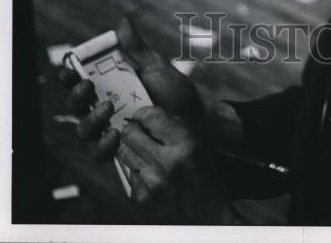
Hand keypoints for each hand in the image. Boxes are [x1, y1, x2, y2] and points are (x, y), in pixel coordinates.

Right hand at [59, 17, 204, 160]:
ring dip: (89, 119)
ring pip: (83, 130)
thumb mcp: (156, 66)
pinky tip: (114, 134)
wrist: (196, 120)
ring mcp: (110, 130)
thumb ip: (136, 48)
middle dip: (75, 96)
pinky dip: (102, 145)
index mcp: (108, 86)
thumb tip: (122, 22)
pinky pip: (100, 153)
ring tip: (108, 107)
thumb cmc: (175, 91)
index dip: (68, 76)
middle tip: (88, 86)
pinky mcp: (120, 151)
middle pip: (75, 106)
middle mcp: (104, 108)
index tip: (70, 70)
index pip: (79, 81)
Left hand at [119, 106, 234, 222]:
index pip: (149, 116)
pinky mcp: (142, 199)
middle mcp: (167, 162)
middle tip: (140, 134)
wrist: (207, 216)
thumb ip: (176, 126)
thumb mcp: (199, 144)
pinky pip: (128, 174)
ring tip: (145, 155)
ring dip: (132, 150)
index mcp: (185, 144)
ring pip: (124, 152)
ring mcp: (152, 182)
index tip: (144, 117)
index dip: (143, 114)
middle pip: (130, 132)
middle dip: (133, 130)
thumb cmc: (203, 176)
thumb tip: (149, 114)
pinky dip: (136, 173)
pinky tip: (150, 177)